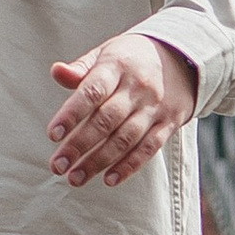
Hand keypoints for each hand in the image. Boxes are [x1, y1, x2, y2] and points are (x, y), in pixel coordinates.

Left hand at [48, 32, 198, 187]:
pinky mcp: (169, 123)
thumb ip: (80, 68)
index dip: (72, 114)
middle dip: (80, 145)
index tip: (53, 135)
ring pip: (126, 138)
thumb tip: (56, 71)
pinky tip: (109, 179)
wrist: (181, 58)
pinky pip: (150, 147)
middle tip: (58, 166)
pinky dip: (130, 165)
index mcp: (117, 67)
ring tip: (76, 178)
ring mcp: (154, 107)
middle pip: (106, 120)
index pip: (92, 92)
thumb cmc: (130, 59)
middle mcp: (137, 88)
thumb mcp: (106, 54)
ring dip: (100, 161)